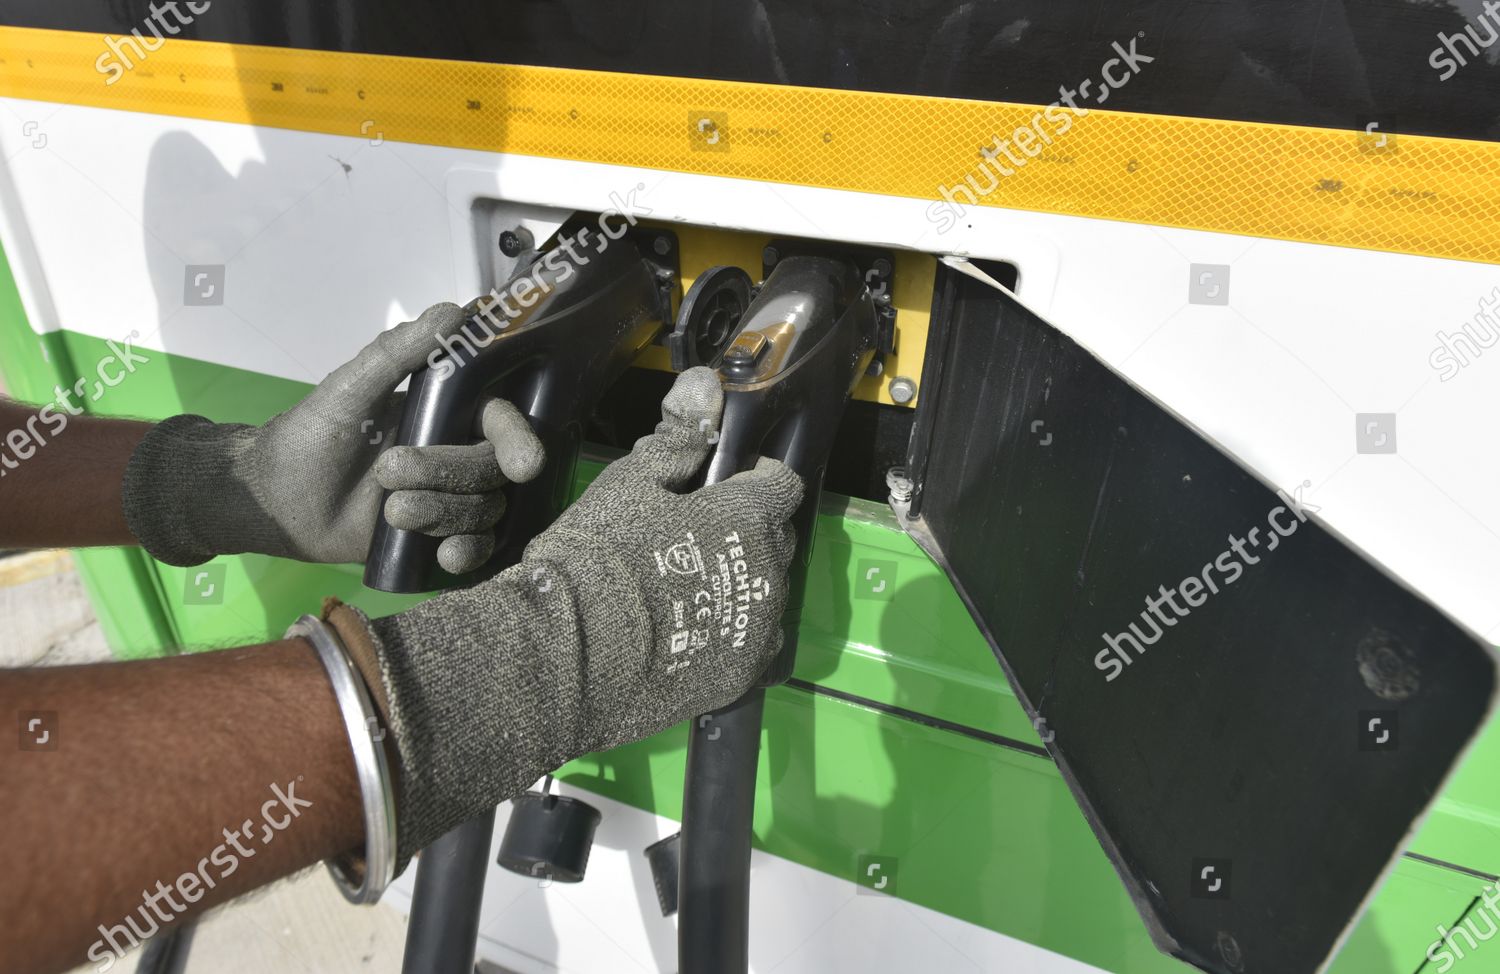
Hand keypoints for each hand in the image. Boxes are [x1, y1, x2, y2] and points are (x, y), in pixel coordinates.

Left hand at [121, 303, 542, 570]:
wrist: (276, 501)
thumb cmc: (310, 435)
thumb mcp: (350, 388)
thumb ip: (399, 352)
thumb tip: (455, 310)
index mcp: (445, 414)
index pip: (502, 423)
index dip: (517, 440)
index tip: (522, 463)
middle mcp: (455, 453)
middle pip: (491, 471)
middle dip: (447, 475)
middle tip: (389, 474)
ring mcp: (448, 498)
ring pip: (484, 510)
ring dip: (441, 512)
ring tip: (390, 512)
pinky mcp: (435, 538)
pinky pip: (476, 549)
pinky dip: (467, 553)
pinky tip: (445, 556)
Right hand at [328, 368, 803, 862]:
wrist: (567, 654)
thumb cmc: (596, 554)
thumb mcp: (631, 482)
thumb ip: (679, 435)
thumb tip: (707, 383)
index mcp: (749, 518)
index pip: (783, 485)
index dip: (756, 478)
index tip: (725, 483)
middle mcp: (769, 573)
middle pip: (777, 540)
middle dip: (748, 531)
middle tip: (696, 535)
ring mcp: (758, 631)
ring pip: (768, 594)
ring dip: (743, 583)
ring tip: (690, 586)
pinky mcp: (740, 677)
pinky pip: (755, 644)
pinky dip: (735, 632)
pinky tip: (695, 630)